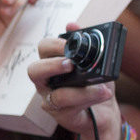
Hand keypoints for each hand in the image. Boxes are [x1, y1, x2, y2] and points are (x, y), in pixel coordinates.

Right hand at [28, 24, 122, 139]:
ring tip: (101, 85)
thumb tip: (71, 24)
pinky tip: (103, 93)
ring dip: (80, 90)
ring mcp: (50, 101)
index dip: (54, 44)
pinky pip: (72, 109)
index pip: (43, 49)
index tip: (70, 43)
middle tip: (70, 64)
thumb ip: (85, 44)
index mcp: (52, 64)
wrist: (106, 113)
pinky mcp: (61, 116)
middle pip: (34, 71)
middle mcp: (46, 82)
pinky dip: (89, 99)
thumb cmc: (96, 85)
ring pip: (55, 95)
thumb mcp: (96, 62)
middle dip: (51, 66)